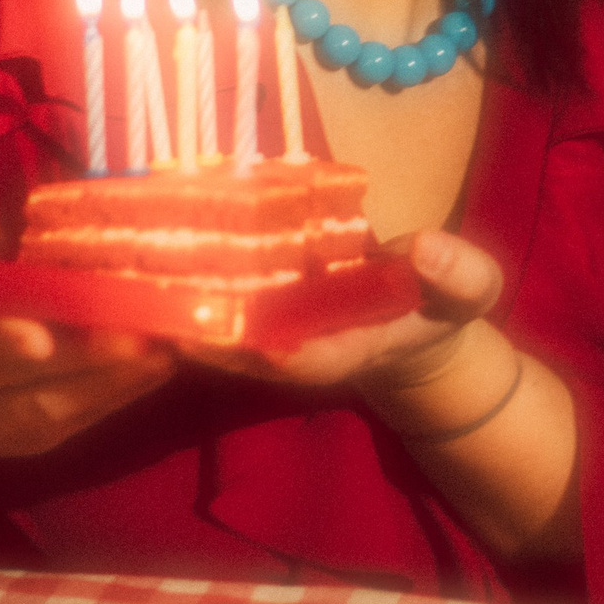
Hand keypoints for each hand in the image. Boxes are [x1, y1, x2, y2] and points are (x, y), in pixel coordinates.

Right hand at [0, 221, 175, 462]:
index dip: (2, 338)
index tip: (42, 339)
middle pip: (27, 378)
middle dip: (87, 359)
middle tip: (140, 335)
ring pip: (58, 408)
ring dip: (115, 381)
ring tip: (163, 351)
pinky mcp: (32, 441)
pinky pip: (78, 421)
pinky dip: (120, 394)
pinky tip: (157, 367)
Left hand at [173, 229, 505, 400]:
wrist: (413, 313)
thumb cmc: (442, 304)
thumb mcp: (469, 290)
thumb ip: (457, 274)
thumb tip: (424, 249)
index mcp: (345, 349)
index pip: (304, 358)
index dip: (273, 350)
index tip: (246, 339)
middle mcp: (294, 345)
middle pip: (238, 347)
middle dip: (200, 332)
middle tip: (159, 307)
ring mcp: (267, 327)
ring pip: (213, 324)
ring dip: (177, 308)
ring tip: (134, 279)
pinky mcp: (251, 303)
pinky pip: (211, 295)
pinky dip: (180, 279)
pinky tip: (142, 246)